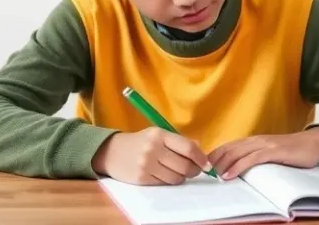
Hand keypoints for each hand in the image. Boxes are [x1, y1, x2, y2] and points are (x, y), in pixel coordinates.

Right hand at [92, 127, 211, 184]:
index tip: (206, 164)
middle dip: (194, 170)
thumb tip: (201, 150)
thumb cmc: (140, 142)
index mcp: (159, 135)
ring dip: (182, 177)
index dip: (201, 158)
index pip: (188, 148)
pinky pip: (165, 183)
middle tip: (194, 170)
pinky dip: (169, 181)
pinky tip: (164, 174)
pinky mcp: (142, 178)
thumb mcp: (158, 135)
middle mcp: (153, 149)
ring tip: (177, 171)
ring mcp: (146, 165)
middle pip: (184, 165)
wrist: (111, 152)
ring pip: (176, 177)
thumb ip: (179, 141)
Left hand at [207, 127, 318, 179]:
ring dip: (222, 165)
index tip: (204, 167)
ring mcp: (264, 145)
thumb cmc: (292, 151)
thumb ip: (256, 156)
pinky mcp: (273, 152)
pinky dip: (238, 167)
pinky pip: (251, 159)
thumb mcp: (270, 152)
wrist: (314, 143)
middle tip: (205, 173)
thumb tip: (240, 168)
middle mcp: (256, 140)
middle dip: (214, 161)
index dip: (214, 156)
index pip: (228, 146)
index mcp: (254, 141)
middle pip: (228, 149)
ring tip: (213, 175)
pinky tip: (229, 175)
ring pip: (237, 153)